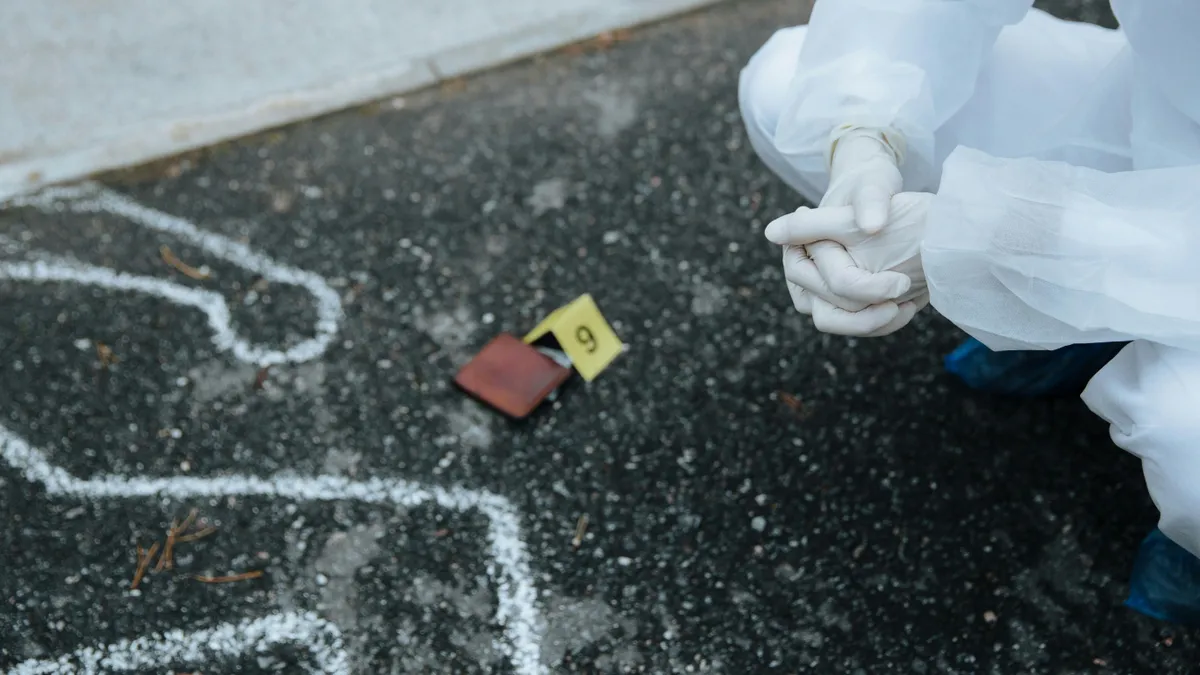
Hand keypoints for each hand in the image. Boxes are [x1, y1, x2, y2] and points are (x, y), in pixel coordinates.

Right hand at [784, 126, 911, 314]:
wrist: (875, 195)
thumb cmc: (869, 187)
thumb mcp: (872, 187)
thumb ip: (869, 202)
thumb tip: (872, 226)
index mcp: (797, 248)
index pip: (831, 283)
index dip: (866, 289)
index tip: (900, 283)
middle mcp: (802, 275)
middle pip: (828, 314)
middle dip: (868, 316)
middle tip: (904, 299)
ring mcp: (816, 291)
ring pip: (840, 323)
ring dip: (875, 323)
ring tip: (907, 305)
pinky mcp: (836, 301)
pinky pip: (854, 323)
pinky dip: (880, 321)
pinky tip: (908, 305)